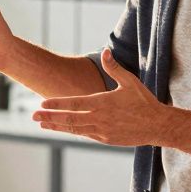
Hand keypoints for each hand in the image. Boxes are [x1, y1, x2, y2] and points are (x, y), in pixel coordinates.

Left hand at [31, 49, 163, 145]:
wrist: (157, 126)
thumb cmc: (144, 102)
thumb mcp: (130, 82)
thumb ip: (114, 68)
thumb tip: (105, 51)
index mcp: (103, 103)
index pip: (74, 103)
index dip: (57, 103)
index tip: (42, 103)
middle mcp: (99, 118)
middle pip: (69, 118)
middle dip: (49, 117)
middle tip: (33, 116)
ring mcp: (102, 131)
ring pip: (74, 129)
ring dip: (57, 126)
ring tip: (42, 124)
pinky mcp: (106, 140)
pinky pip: (85, 135)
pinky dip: (72, 132)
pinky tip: (62, 129)